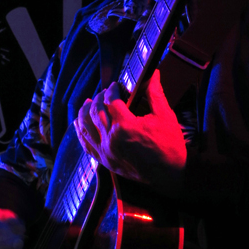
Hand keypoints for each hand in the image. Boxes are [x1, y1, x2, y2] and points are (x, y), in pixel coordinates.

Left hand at [74, 70, 185, 193]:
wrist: (170, 175)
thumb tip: (153, 73)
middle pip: (96, 111)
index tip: (116, 85)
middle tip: (105, 92)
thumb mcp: (165, 116)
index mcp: (126, 126)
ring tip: (88, 102)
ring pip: (85, 126)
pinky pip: (86, 144)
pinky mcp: (105, 161)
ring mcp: (106, 151)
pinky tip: (79, 123)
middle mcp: (111, 139)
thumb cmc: (169, 145)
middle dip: (99, 98)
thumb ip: (155, 93)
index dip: (112, 90)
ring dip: (84, 111)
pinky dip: (80, 131)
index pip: (111, 100)